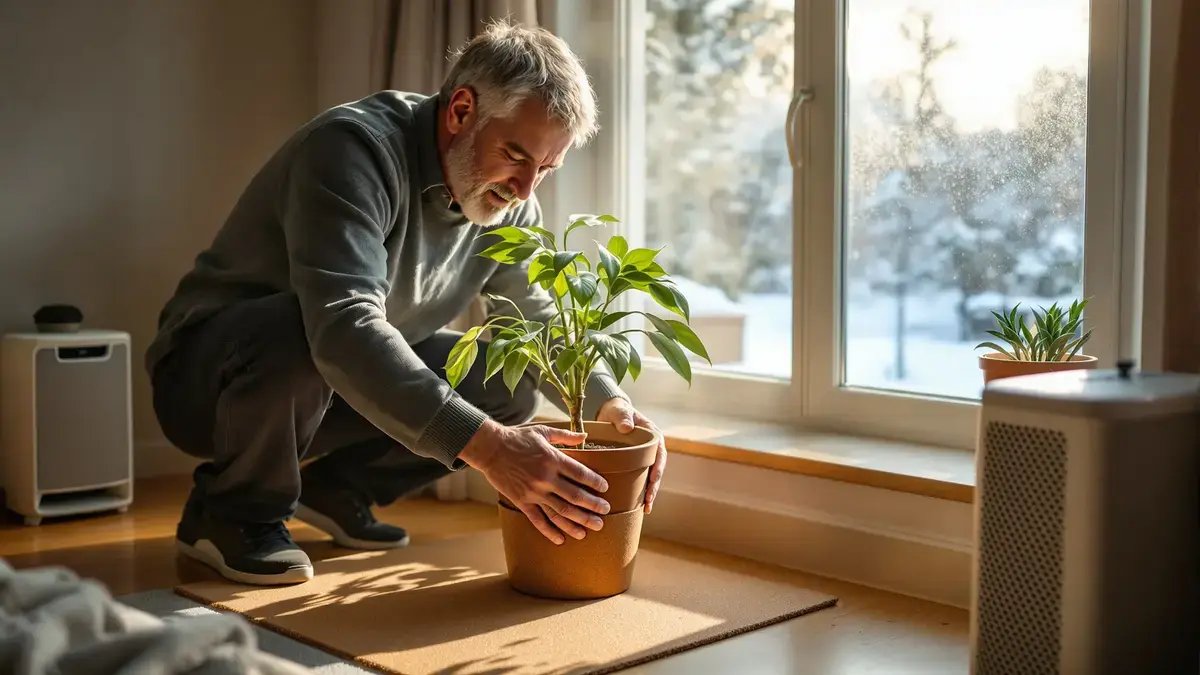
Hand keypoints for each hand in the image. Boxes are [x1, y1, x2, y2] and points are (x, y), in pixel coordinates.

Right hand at [459, 420, 610, 544]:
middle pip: (575, 496)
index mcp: (552, 459)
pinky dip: (550, 531)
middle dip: (593, 505)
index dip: (595, 482)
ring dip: (577, 522)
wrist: (490, 448)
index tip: (605, 488)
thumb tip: (585, 436)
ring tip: (591, 529)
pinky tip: (561, 539)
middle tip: (605, 512)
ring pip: (560, 511)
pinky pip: (538, 520)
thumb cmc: (517, 437)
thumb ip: (565, 435)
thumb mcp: (542, 430)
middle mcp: (545, 478)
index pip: (580, 473)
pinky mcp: (522, 501)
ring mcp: (533, 492)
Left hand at [596, 397, 664, 513]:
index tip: (654, 479)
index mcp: (652, 436)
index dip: (658, 467)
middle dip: (654, 487)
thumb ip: (622, 417)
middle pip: (657, 470)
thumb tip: (627, 428)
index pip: (660, 453)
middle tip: (649, 503)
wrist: (610, 413)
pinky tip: (636, 505)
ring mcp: (644, 457)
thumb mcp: (619, 411)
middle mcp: (651, 449)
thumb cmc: (616, 411)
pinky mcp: (635, 464)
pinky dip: (640, 491)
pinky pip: (640, 478)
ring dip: (649, 493)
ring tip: (646, 509)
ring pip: (650, 477)